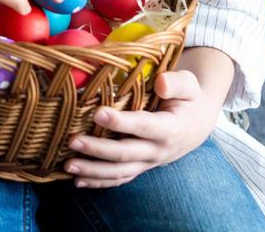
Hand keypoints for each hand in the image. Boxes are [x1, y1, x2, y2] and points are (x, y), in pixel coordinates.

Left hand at [62, 70, 217, 187]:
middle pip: (126, 154)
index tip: (98, 113)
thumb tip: (160, 83)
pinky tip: (78, 181)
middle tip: (73, 140)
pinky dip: (99, 182)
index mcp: (170, 128)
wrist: (196, 124)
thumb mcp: (189, 85)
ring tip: (68, 165)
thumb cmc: (188, 99)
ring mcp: (149, 163)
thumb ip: (177, 82)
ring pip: (120, 172)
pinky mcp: (141, 167)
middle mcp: (159, 150)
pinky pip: (120, 179)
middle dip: (98, 149)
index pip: (144, 126)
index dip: (121, 122)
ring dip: (93, 171)